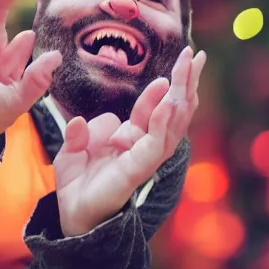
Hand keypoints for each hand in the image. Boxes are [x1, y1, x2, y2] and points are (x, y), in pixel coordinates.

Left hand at [54, 46, 205, 236]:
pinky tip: (169, 102)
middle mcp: (144, 146)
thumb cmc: (77, 181)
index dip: (165, 86)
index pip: (154, 108)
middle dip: (185, 83)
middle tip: (197, 55)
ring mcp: (144, 158)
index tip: (177, 63)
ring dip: (181, 94)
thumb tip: (80, 122)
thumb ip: (81, 133)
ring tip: (190, 68)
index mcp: (132, 138)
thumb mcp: (73, 149)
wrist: (70, 213)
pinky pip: (155, 144)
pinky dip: (162, 122)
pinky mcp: (138, 170)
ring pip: (171, 124)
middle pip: (171, 111)